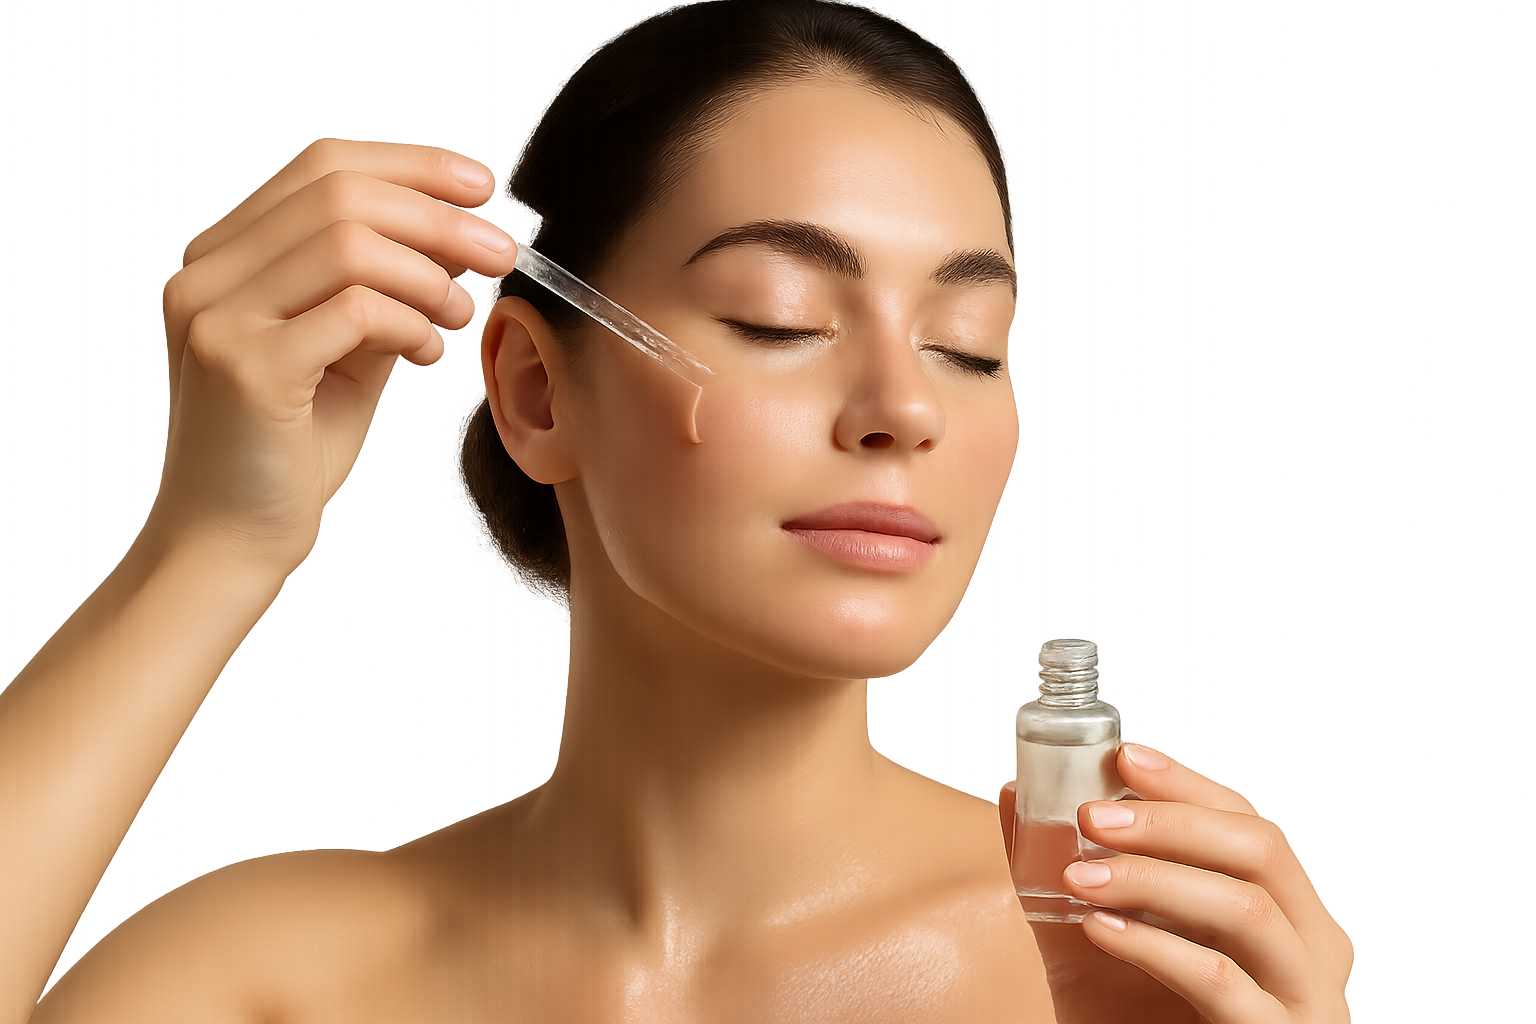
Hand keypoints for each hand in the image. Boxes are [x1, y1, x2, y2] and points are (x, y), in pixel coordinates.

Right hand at [148, 139, 518, 570]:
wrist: (234, 539)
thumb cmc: (293, 447)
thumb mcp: (344, 350)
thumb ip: (381, 289)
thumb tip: (458, 235)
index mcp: (222, 256)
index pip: (320, 167)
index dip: (410, 166)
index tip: (479, 186)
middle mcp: (204, 275)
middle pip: (338, 194)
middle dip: (437, 217)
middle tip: (501, 250)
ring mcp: (217, 318)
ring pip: (348, 244)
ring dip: (427, 275)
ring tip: (459, 315)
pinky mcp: (246, 367)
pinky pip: (355, 312)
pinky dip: (410, 324)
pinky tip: (427, 353)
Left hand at [1000, 745, 1351, 1022]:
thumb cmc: (1153, 1021)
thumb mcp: (1116, 938)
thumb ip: (1076, 872)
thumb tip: (1016, 800)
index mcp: (1286, 911)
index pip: (1246, 821)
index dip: (1186, 784)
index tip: (1125, 758)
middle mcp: (1310, 947)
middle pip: (1260, 849)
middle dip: (1171, 821)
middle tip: (1093, 816)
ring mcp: (1303, 996)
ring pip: (1245, 908)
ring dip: (1154, 879)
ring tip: (1081, 875)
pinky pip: (1220, 979)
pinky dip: (1155, 946)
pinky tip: (1102, 930)